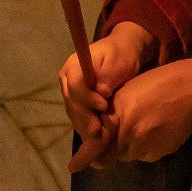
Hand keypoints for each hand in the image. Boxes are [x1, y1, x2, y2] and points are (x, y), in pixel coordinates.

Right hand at [60, 22, 156, 145]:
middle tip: (98, 129)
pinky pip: (78, 115)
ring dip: (85, 124)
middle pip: (72, 100)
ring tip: (97, 135)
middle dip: (85, 116)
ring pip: (73, 111)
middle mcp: (67, 79)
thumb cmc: (121, 55)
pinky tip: (96, 135)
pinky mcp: (78, 102)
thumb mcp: (118, 62)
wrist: (124, 54)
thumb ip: (108, 76)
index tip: (104, 106)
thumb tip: (101, 92)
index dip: (86, 97)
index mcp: (74, 65)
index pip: (75, 84)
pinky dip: (86, 125)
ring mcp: (71, 92)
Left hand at [71, 57, 191, 170]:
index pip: (94, 146)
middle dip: (108, 150)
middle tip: (117, 134)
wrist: (191, 89)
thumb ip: (110, 115)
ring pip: (129, 155)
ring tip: (141, 125)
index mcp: (118, 119)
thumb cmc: (156, 83)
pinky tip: (154, 129)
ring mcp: (147, 147)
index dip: (83, 159)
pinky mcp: (162, 152)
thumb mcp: (126, 94)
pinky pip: (146, 155)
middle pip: (110, 156)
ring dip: (128, 146)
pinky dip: (145, 147)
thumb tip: (100, 132)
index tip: (72, 167)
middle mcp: (130, 137)